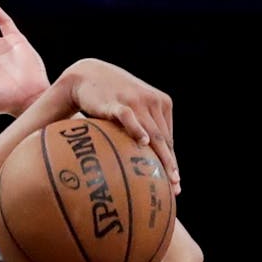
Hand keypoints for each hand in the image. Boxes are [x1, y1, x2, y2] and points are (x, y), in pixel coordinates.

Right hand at [61, 58, 179, 194]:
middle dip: (170, 165)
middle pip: (164, 139)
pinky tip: (143, 142)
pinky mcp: (117, 102)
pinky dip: (137, 130)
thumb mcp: (132, 108)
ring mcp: (136, 101)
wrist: (87, 75)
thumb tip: (144, 159)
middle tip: (174, 186)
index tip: (175, 183)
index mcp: (161, 103)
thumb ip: (143, 126)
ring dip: (160, 156)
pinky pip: (129, 118)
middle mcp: (153, 101)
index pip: (168, 138)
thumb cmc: (109, 98)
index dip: (173, 161)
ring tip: (163, 176)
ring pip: (153, 133)